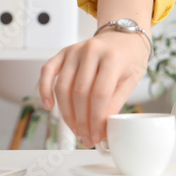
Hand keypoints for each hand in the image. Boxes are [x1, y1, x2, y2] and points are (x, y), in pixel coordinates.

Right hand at [38, 30, 149, 148]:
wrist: (123, 37)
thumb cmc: (129, 59)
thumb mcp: (131, 80)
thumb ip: (115, 103)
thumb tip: (102, 129)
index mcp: (113, 57)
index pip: (100, 94)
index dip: (97, 119)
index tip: (98, 136)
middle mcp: (92, 50)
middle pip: (80, 93)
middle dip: (82, 121)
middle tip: (87, 138)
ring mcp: (75, 50)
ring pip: (63, 87)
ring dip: (67, 113)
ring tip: (76, 129)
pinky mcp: (64, 52)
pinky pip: (47, 71)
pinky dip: (45, 90)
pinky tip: (49, 106)